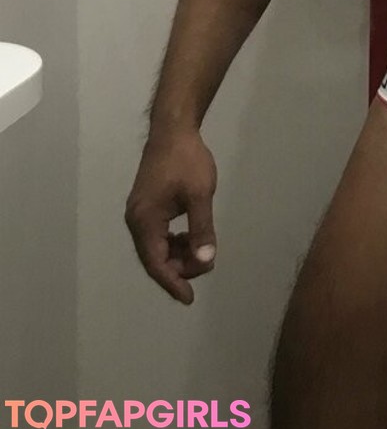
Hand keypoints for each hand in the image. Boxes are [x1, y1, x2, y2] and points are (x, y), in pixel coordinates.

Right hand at [125, 129, 217, 304]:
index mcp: (145, 221)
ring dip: (179, 254)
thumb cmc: (187, 160)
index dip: (174, 283)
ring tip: (203, 250)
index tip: (190, 298)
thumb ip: (201, 229)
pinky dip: (174, 242)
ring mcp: (139, 214)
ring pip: (157, 247)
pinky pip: (157, 235)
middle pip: (155, 258)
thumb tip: (205, 261)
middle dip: (180, 267)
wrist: (173, 130)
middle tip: (207, 263)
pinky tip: (191, 236)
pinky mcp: (146, 207)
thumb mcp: (199, 195)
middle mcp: (136, 221)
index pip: (156, 264)